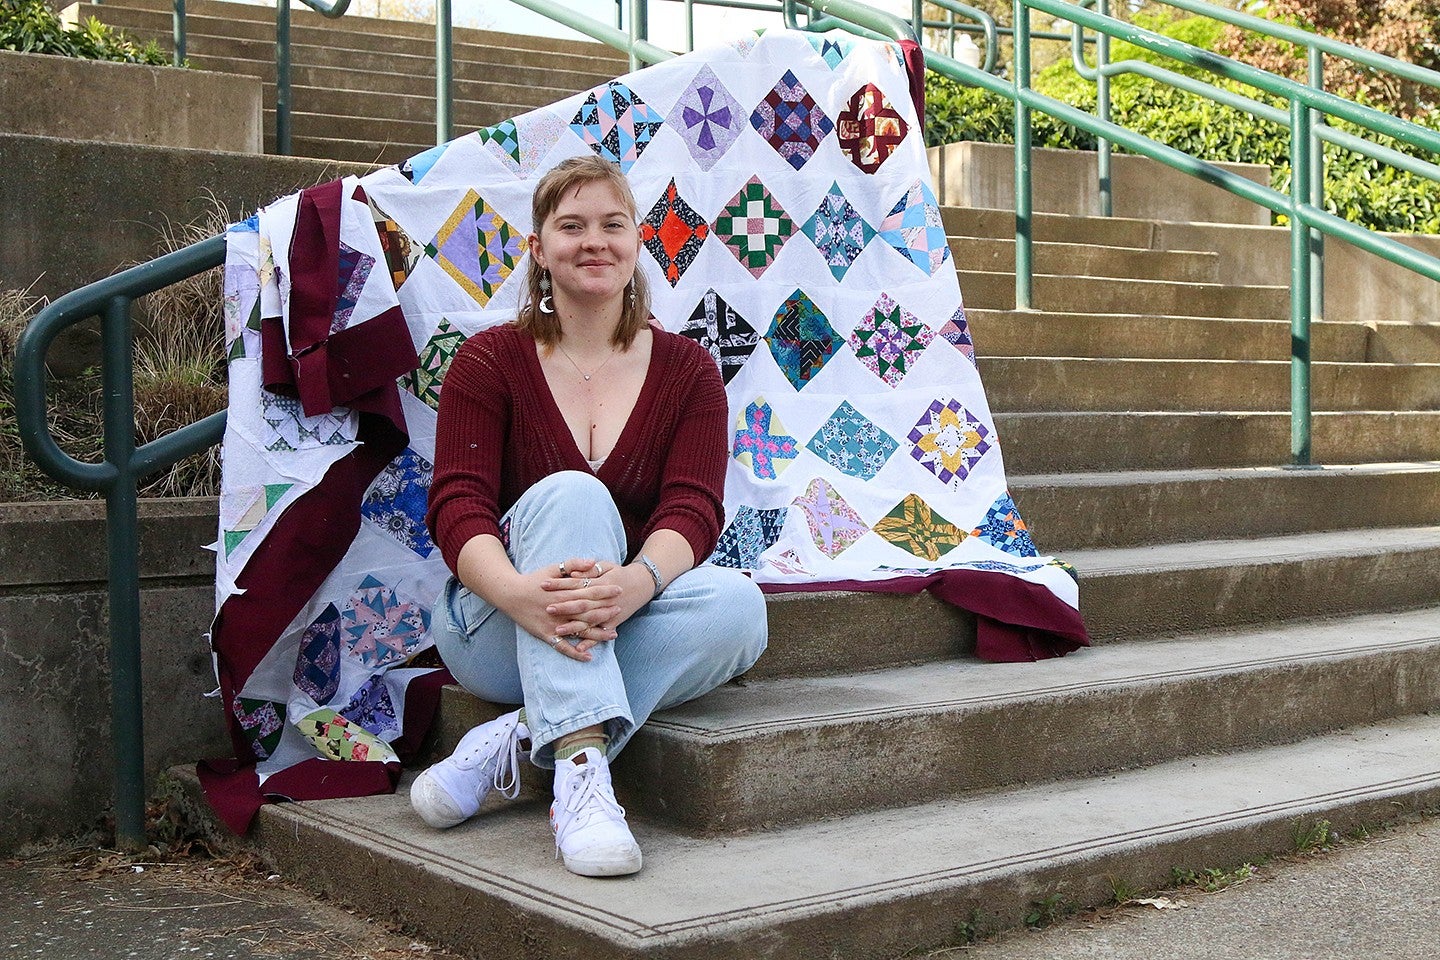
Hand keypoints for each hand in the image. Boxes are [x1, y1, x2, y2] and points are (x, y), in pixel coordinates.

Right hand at [498, 560, 620, 662]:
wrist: (510, 594)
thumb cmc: (533, 579)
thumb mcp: (552, 568)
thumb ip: (573, 564)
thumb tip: (593, 562)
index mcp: (564, 591)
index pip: (589, 591)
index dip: (605, 591)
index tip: (619, 589)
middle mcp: (561, 609)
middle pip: (588, 611)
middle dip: (606, 611)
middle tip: (620, 610)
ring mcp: (554, 624)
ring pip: (579, 631)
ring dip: (597, 634)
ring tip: (613, 634)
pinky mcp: (546, 635)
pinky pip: (562, 647)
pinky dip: (575, 653)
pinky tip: (589, 657)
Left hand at [550, 558, 652, 655]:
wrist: (642, 583)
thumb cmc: (619, 572)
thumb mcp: (606, 565)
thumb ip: (589, 569)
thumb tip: (573, 575)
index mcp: (600, 582)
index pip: (576, 583)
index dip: (560, 583)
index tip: (544, 584)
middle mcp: (604, 599)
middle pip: (581, 604)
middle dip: (564, 607)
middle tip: (548, 608)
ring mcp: (609, 613)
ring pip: (589, 621)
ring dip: (574, 627)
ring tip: (558, 630)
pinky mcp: (613, 624)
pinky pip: (600, 635)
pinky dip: (590, 642)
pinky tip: (579, 649)